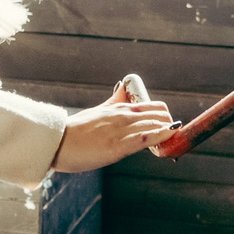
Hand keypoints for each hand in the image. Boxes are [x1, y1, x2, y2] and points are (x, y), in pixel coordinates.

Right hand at [54, 78, 173, 172]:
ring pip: (154, 125)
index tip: (168, 125)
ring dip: (169, 130)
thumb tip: (122, 86)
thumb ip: (113, 101)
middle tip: (173, 134)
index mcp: (118, 108)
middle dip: (169, 123)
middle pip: (158, 114)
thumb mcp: (96, 111)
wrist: (55, 142)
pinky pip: (145, 139)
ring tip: (178, 137)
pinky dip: (160, 136)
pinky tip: (171, 134)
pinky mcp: (117, 146)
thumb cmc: (74, 130)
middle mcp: (122, 116)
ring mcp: (121, 130)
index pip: (151, 106)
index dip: (164, 115)